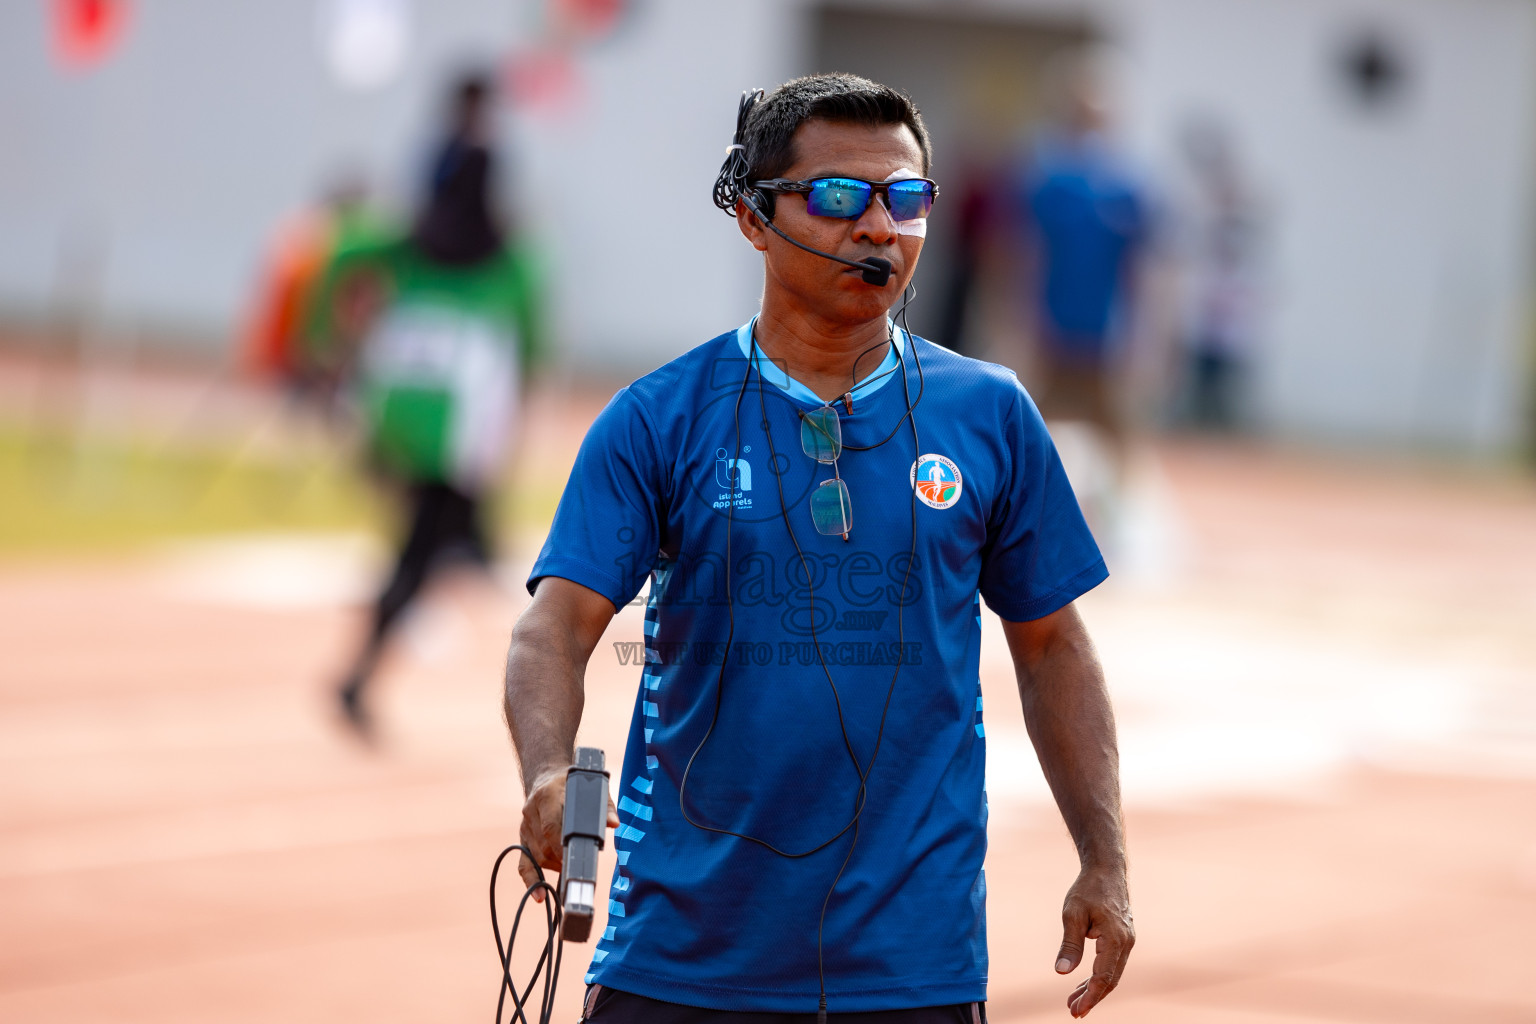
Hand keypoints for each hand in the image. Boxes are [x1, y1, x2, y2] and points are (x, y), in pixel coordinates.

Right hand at [516, 769, 620, 901]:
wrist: (546, 776)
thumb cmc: (573, 784)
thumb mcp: (592, 786)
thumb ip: (604, 805)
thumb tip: (613, 824)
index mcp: (548, 795)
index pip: (551, 825)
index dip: (561, 844)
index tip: (574, 858)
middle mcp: (532, 811)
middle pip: (543, 844)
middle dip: (562, 859)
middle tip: (579, 868)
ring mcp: (525, 826)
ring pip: (536, 855)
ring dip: (555, 866)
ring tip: (571, 869)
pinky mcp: (523, 838)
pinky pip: (523, 863)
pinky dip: (531, 880)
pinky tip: (539, 896)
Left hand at [1055, 864, 1133, 1016]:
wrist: (1107, 868)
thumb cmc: (1089, 888)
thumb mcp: (1072, 914)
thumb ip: (1070, 945)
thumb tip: (1061, 972)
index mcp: (1115, 939)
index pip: (1103, 977)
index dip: (1090, 997)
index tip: (1076, 1011)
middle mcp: (1126, 943)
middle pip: (1110, 980)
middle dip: (1092, 998)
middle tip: (1073, 1012)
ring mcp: (1127, 941)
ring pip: (1112, 973)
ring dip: (1095, 989)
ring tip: (1074, 1001)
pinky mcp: (1122, 937)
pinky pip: (1112, 963)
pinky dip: (1099, 975)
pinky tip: (1085, 982)